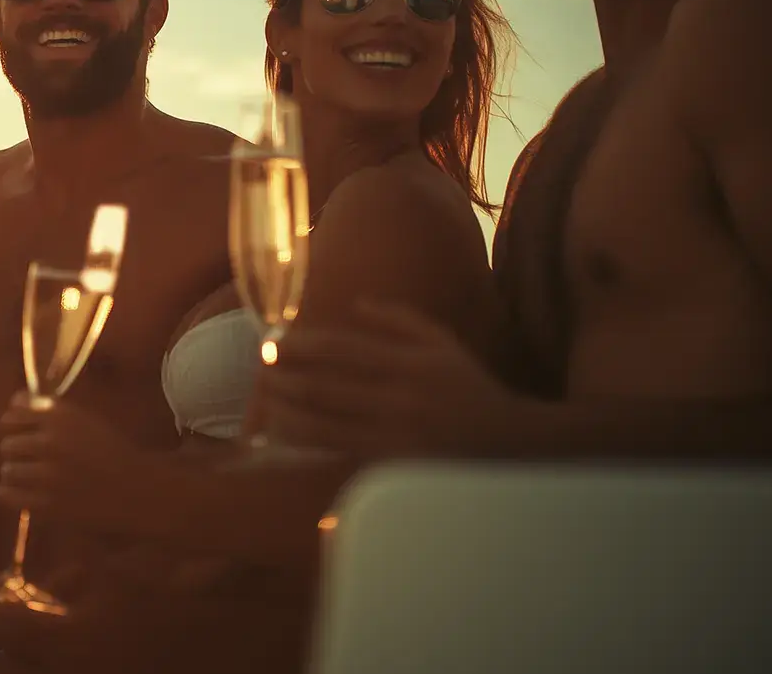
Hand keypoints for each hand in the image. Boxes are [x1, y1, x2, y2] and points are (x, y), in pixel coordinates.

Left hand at [0, 392, 165, 534]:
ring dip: (17, 475)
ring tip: (34, 479)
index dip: (15, 425)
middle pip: (7, 444)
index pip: (13, 414)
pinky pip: (5, 495)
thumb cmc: (109, 451)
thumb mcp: (83, 421)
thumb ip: (49, 410)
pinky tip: (25, 494)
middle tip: (34, 461)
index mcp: (60, 417)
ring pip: (6, 471)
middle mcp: (50, 442)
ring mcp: (47, 475)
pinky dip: (11, 494)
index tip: (23, 433)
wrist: (136, 489)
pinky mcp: (46, 504)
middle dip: (18, 453)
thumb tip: (15, 401)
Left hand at [261, 300, 519, 457]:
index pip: (345, 352)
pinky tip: (289, 437)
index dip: (304, 347)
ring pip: (328, 426)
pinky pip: (343, 454)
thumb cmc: (469, 388)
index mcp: (412, 364)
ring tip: (267, 403)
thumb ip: (399, 320)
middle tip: (261, 369)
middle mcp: (402, 400)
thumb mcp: (441, 344)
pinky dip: (312, 445)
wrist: (510, 443)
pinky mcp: (395, 467)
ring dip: (290, 414)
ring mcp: (397, 437)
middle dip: (287, 379)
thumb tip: (356, 303)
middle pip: (329, 389)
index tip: (274, 341)